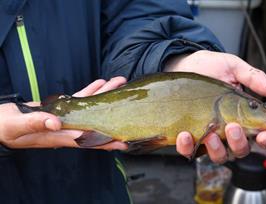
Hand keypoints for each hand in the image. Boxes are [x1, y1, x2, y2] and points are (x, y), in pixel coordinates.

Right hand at [0, 77, 127, 150]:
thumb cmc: (6, 127)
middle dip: (114, 114)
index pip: (87, 141)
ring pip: (90, 107)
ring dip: (105, 95)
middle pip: (95, 122)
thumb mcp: (18, 126)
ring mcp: (65, 118)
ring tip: (119, 82)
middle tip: (130, 102)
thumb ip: (36, 123)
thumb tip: (57, 123)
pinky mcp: (60, 108)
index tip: (124, 142)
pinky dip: (90, 91)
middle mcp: (66, 129)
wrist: (0, 122)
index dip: (106, 142)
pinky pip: (79, 100)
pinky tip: (100, 82)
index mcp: (58, 137)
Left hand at [165, 50, 265, 162]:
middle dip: (239, 143)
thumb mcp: (232, 67)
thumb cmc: (208, 67)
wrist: (182, 64)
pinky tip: (185, 134)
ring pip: (218, 155)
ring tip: (210, 134)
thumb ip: (252, 77)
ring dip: (216, 149)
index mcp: (241, 116)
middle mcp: (226, 129)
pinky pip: (189, 150)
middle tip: (232, 127)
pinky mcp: (188, 136)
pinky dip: (188, 147)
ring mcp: (207, 134)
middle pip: (239, 149)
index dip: (264, 139)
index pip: (258, 135)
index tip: (264, 135)